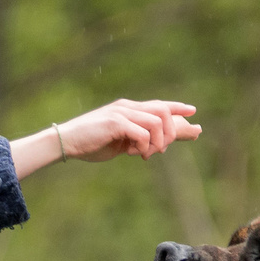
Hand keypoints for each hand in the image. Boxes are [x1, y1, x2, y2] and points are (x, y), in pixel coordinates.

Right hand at [10, 100, 200, 178]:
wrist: (66, 142)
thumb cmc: (91, 143)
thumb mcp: (120, 142)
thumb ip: (137, 140)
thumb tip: (155, 148)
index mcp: (129, 110)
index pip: (159, 105)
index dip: (177, 108)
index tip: (193, 113)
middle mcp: (127, 107)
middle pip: (163, 112)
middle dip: (171, 132)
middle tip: (162, 150)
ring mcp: (122, 113)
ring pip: (157, 122)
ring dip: (158, 142)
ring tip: (147, 155)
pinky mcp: (115, 123)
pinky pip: (142, 132)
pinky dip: (144, 146)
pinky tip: (136, 154)